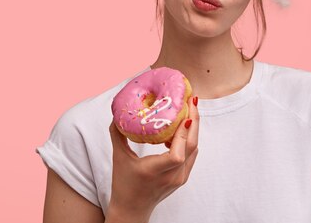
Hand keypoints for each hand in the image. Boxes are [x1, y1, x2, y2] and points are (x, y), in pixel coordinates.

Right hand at [106, 95, 199, 222]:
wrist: (132, 209)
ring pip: (194, 149)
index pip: (177, 154)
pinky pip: (191, 154)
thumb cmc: (123, 184)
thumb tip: (116, 113)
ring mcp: (180, 178)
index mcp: (155, 171)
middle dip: (195, 121)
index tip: (185, 115)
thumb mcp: (118, 157)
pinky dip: (189, 139)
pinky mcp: (182, 177)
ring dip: (193, 129)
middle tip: (192, 101)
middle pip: (192, 147)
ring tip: (188, 109)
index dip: (183, 134)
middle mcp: (172, 176)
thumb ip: (118, 134)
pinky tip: (180, 128)